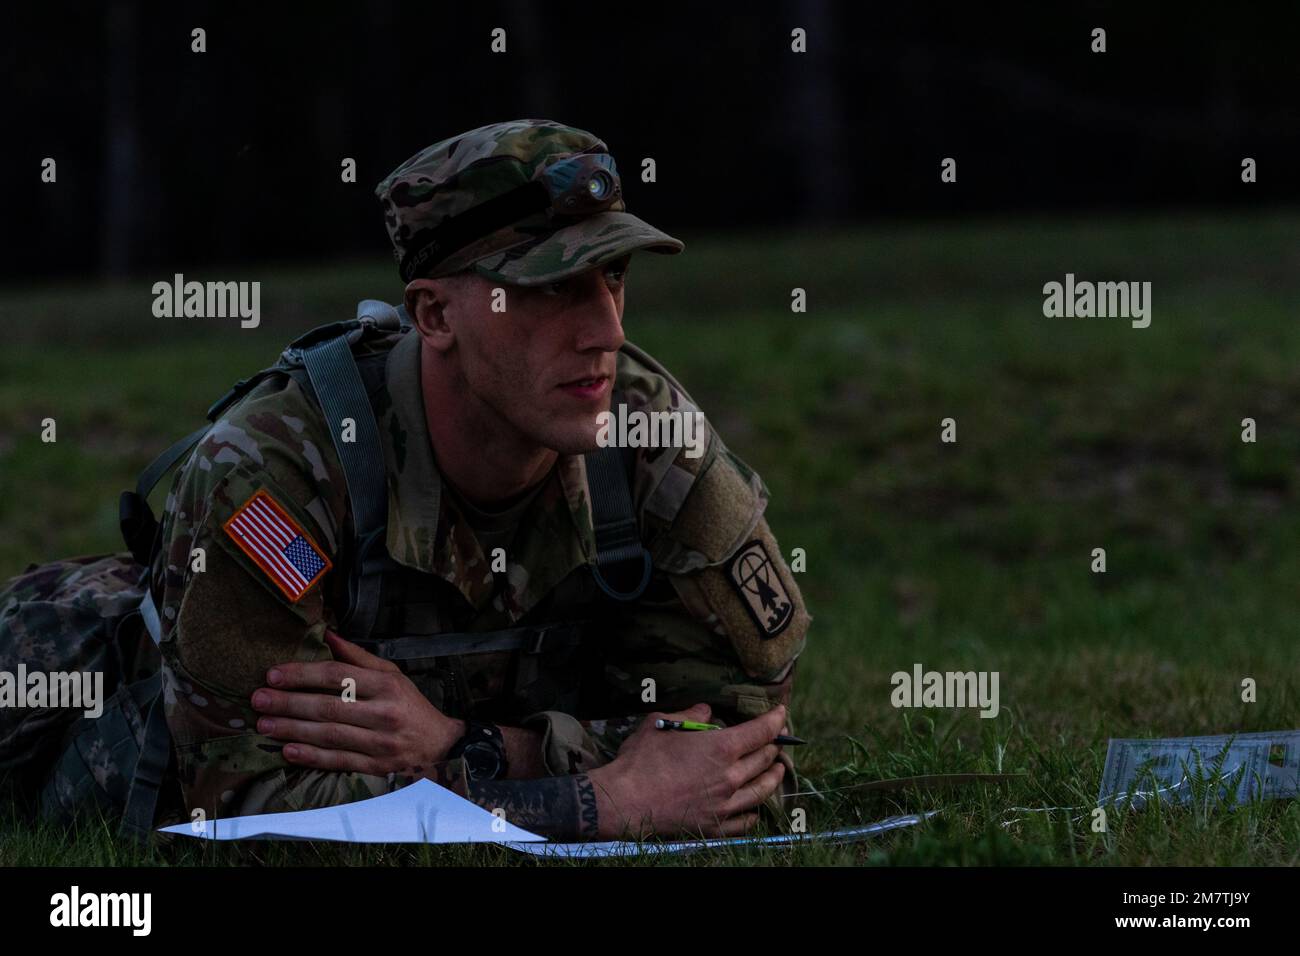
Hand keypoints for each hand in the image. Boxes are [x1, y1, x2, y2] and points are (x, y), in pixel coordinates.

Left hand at [250, 630, 464, 776]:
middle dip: (288, 703)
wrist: (440, 745)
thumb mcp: (391, 674)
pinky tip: (288, 750)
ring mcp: (380, 743)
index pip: (338, 676)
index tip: (273, 675)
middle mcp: (384, 713)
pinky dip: (311, 757)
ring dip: (292, 730)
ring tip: (263, 724)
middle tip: (258, 700)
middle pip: (328, 707)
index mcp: (387, 685)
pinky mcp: (375, 767)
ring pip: (328, 735)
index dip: (302, 675)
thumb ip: (357, 657)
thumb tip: (326, 634)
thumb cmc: (410, 705)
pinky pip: (338, 761)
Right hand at [586, 703, 786, 839]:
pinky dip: (754, 813)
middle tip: (776, 740)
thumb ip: (689, 716)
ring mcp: (724, 804)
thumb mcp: (662, 723)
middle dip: (774, 746)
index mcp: (721, 748)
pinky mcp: (714, 826)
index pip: (761, 731)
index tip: (781, 714)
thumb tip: (705, 711)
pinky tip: (755, 808)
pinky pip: (745, 822)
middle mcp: (730, 776)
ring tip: (778, 769)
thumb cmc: (641, 759)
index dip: (776, 719)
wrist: (625, 801)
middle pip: (764, 759)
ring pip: (762, 790)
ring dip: (773, 777)